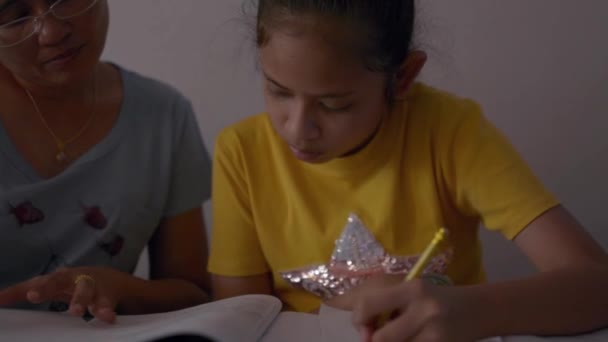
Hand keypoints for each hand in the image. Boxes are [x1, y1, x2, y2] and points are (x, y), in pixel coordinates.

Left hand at [0, 267, 131, 322]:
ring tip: (76, 312)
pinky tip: (107, 317)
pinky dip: (106, 310)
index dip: (28, 290)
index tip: (15, 298)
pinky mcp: (107, 295)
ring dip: (80, 300)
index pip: (39, 282)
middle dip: (45, 286)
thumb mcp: (49, 285)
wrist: (110, 280)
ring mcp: (91, 286)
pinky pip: (106, 303)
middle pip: (59, 280)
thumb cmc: (71, 284)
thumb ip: (22, 292)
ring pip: (85, 290)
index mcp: (56, 278)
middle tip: (34, 296)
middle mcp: (72, 278)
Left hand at [351, 280, 481, 341]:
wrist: (481, 309)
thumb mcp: (413, 292)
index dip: (358, 319)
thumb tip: (361, 330)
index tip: (363, 325)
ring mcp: (435, 331)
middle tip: (379, 338)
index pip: (367, 304)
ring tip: (403, 336)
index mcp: (411, 288)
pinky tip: (416, 340)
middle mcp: (423, 308)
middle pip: (380, 338)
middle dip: (375, 341)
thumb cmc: (438, 300)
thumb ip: (385, 305)